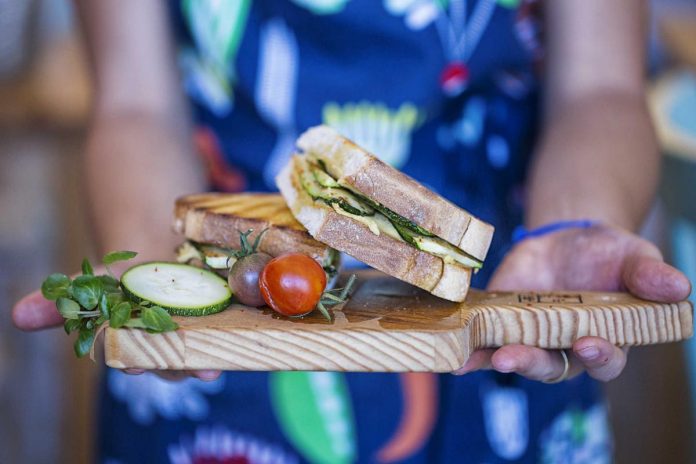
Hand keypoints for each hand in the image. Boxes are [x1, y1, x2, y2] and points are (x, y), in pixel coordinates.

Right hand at [12, 265, 220, 381]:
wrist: (161, 260)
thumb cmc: (123, 283)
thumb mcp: (91, 287)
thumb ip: (59, 304)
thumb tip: (14, 315)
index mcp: (133, 347)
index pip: (130, 361)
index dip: (133, 363)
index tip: (135, 365)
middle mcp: (166, 350)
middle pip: (172, 364)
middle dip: (179, 366)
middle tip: (191, 369)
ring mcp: (198, 337)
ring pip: (203, 354)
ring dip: (210, 358)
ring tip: (215, 364)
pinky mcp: (224, 318)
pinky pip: (232, 328)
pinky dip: (237, 328)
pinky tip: (243, 326)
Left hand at [456, 224, 690, 381]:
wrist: (566, 240)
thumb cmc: (608, 254)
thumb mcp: (633, 256)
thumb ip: (649, 274)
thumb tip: (679, 287)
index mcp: (604, 338)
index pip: (604, 360)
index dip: (598, 355)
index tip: (588, 342)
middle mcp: (564, 347)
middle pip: (550, 367)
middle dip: (531, 363)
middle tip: (512, 357)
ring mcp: (530, 336)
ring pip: (515, 358)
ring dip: (496, 358)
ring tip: (480, 355)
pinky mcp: (501, 323)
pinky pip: (484, 342)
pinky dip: (470, 349)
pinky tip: (456, 353)